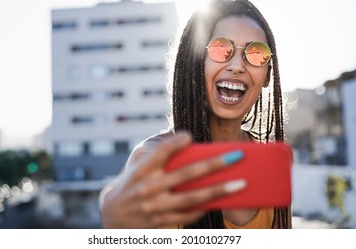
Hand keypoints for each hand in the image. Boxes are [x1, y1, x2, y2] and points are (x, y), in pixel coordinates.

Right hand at [99, 132, 245, 227]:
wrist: (113, 213)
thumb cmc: (131, 180)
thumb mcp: (136, 160)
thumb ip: (156, 147)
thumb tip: (181, 136)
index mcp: (142, 168)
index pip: (161, 152)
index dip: (176, 143)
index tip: (189, 136)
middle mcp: (149, 187)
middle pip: (186, 174)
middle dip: (214, 164)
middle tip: (237, 156)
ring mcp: (156, 206)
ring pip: (193, 198)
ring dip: (220, 190)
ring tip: (242, 183)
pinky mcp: (162, 220)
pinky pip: (188, 214)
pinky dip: (205, 206)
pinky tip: (223, 200)